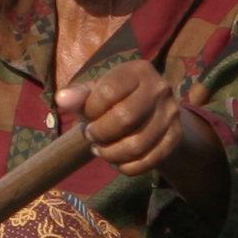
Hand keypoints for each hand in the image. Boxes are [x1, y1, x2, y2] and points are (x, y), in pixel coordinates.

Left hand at [56, 55, 192, 178]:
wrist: (154, 114)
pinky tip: (117, 162)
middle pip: (125, 118)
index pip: (108, 92)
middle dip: (101, 134)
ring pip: (137, 145)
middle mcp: (160, 88)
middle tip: (92, 136)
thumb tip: (62, 99)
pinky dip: (127, 167)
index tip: (87, 117)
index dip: (90, 110)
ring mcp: (171, 113)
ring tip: (101, 151)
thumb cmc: (116, 100)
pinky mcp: (176, 137)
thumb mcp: (97, 92)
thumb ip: (79, 95)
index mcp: (138, 70)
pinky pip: (149, 161)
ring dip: (111, 154)